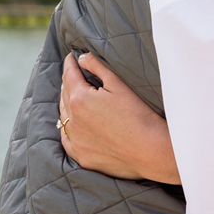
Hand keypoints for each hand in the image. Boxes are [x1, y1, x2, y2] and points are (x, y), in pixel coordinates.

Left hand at [58, 52, 181, 184]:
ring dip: (66, 103)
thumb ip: (97, 67)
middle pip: (64, 94)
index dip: (70, 63)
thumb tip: (82, 58)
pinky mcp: (81, 156)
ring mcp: (76, 140)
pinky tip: (72, 123)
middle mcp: (72, 120)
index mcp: (80, 100)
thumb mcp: (118, 84)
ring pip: (63, 115)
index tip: (70, 57)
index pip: (69, 75)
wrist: (150, 151)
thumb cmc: (138, 115)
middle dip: (68, 81)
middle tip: (73, 73)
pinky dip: (67, 127)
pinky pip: (66, 138)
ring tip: (72, 94)